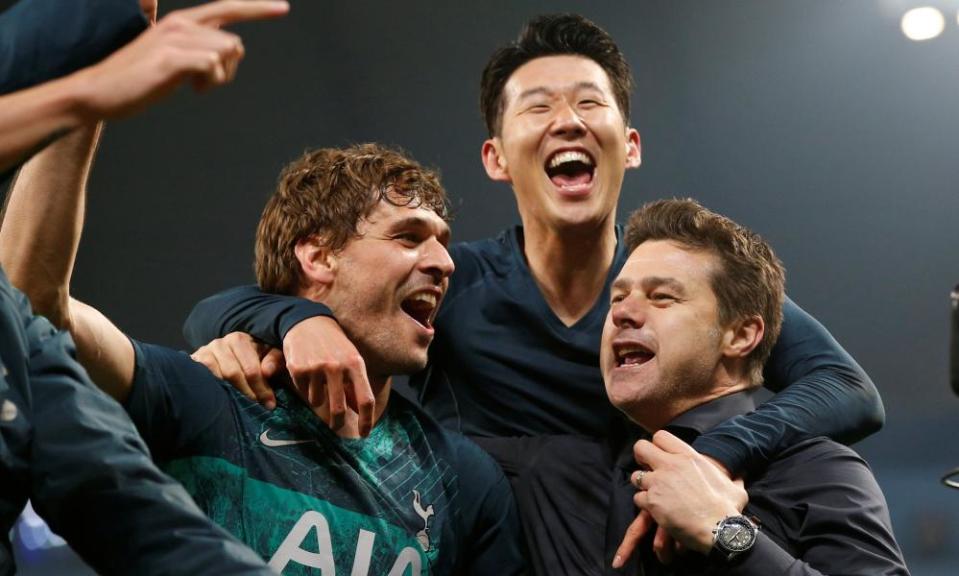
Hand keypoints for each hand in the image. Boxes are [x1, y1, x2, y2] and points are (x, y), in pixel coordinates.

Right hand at [75, 0, 288, 118]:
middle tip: (202, 83)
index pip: (227, 8)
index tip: (283, 7)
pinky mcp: (172, 58)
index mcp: (182, 22)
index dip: (258, 8)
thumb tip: (227, 54)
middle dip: (228, 70)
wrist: (100, 92)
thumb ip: (200, 49)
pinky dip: (209, 82)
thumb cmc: (139, 80)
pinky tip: (191, 89)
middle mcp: (181, 24)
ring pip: (227, 54)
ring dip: (218, 79)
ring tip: (192, 85)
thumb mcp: (173, 58)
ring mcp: (176, 39)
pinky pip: (214, 66)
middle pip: (235, 44)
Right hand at [191, 332, 279, 408]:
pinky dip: (213, 391)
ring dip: (230, 394)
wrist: (225, 356)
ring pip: (217, 378)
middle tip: (256, 408)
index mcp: (239, 339)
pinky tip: (222, 401)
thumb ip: (273, 360)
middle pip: (233, 374)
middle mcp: (219, 344)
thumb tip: (266, 372)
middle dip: (247, 393)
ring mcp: (204, 353)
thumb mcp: (268, 355)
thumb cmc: (253, 357)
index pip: (250, 369)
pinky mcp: (193, 363)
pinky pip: (202, 380)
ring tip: (240, 407)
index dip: (261, 388)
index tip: (269, 404)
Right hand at [283, 317, 374, 435]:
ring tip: (318, 380)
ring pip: (317, 402)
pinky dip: (306, 387)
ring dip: (318, 397)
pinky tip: (307, 371)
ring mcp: (316, 368)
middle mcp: (337, 366)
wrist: (307, 321)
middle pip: (339, 409)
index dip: (366, 420)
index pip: (365, 399)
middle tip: (336, 426)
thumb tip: (356, 410)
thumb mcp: (351, 358)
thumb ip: (355, 384)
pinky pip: (303, 392)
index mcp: (355, 364)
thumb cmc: (334, 344)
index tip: (364, 434)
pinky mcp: (298, 369)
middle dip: (337, 422)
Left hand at [630, 430, 746, 554]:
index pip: (661, 436)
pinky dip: (644, 505)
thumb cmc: (728, 509)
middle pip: (640, 447)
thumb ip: (733, 479)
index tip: (661, 456)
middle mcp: (670, 465)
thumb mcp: (735, 488)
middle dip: (641, 458)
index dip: (657, 445)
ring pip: (635, 476)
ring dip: (642, 485)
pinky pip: (638, 498)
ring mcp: (659, 483)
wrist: (719, 530)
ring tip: (652, 494)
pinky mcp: (652, 502)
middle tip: (647, 469)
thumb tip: (740, 476)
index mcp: (689, 457)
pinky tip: (655, 511)